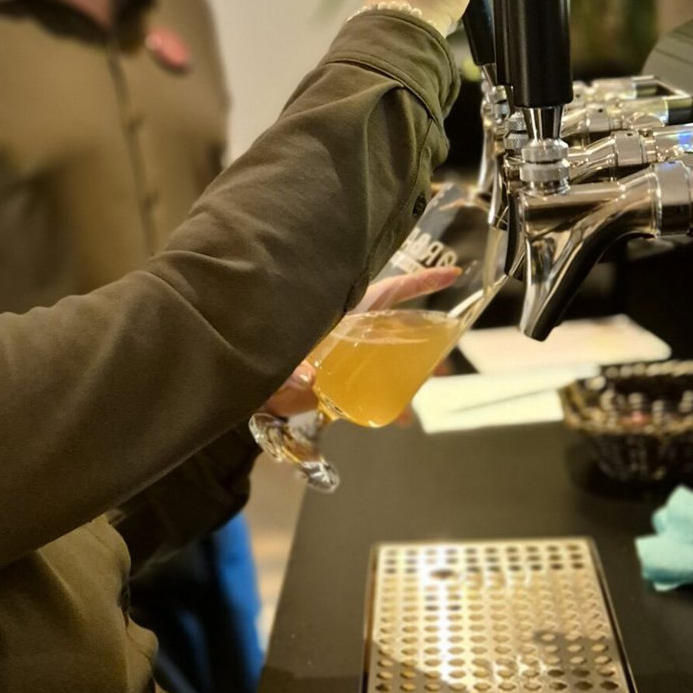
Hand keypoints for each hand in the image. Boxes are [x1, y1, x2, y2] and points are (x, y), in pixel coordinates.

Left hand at [257, 266, 457, 421]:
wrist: (239, 382)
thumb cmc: (256, 352)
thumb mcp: (276, 356)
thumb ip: (290, 368)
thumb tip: (309, 379)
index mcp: (341, 311)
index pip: (387, 290)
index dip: (421, 281)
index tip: (453, 273)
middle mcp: (348, 329)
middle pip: (396, 328)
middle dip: (424, 342)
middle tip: (444, 364)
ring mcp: (346, 355)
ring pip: (388, 358)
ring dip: (409, 374)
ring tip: (423, 392)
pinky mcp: (339, 380)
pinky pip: (370, 387)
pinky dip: (386, 402)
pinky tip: (398, 418)